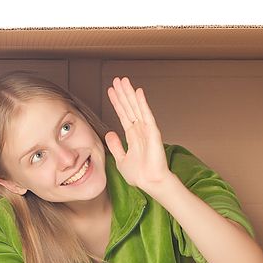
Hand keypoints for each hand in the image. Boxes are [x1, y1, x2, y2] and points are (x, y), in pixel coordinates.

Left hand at [105, 76, 173, 190]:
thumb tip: (110, 133)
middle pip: (129, 107)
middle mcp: (139, 130)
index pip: (123, 114)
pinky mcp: (153, 132)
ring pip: (136, 107)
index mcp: (132, 135)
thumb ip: (115, 146)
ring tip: (124, 81)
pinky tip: (138, 92)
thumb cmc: (139, 175)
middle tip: (117, 80)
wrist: (149, 183)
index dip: (116, 102)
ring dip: (130, 93)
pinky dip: (142, 103)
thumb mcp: (121, 159)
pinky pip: (146, 114)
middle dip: (122, 93)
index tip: (110, 91)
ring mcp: (146, 130)